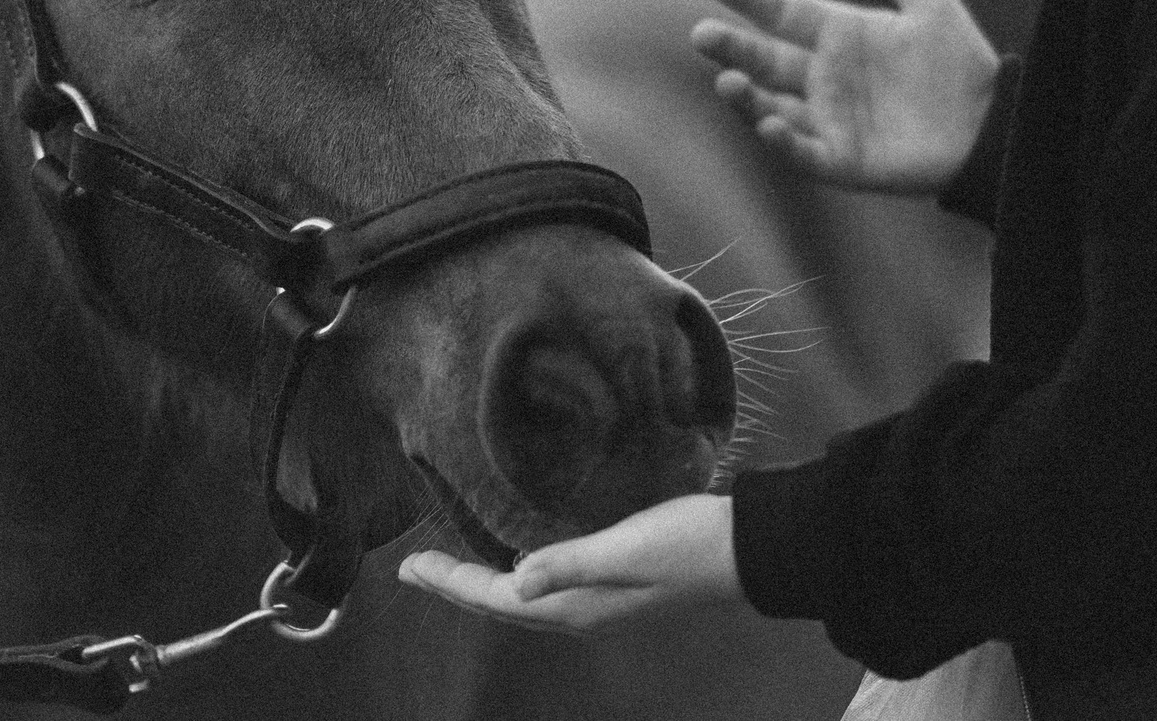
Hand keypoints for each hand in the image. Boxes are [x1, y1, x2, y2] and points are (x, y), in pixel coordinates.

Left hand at [396, 492, 742, 633]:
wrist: (745, 549)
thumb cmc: (688, 544)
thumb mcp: (627, 549)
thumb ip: (571, 563)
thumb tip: (515, 583)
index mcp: (577, 607)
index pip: (496, 598)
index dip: (451, 582)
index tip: (410, 566)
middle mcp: (582, 612)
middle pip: (502, 604)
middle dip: (456, 586)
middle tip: (413, 570)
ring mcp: (600, 602)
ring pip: (523, 598)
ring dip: (482, 583)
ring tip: (450, 568)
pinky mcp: (615, 583)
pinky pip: (549, 586)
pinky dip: (519, 576)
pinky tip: (521, 563)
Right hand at [690, 0, 997, 195]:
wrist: (993, 125)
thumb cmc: (961, 66)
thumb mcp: (932, 8)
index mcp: (841, 34)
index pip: (786, 11)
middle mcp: (827, 76)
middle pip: (767, 59)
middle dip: (733, 47)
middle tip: (701, 33)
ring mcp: (831, 119)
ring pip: (773, 105)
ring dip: (746, 95)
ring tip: (726, 79)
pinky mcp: (844, 159)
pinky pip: (804, 152)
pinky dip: (782, 140)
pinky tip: (768, 122)